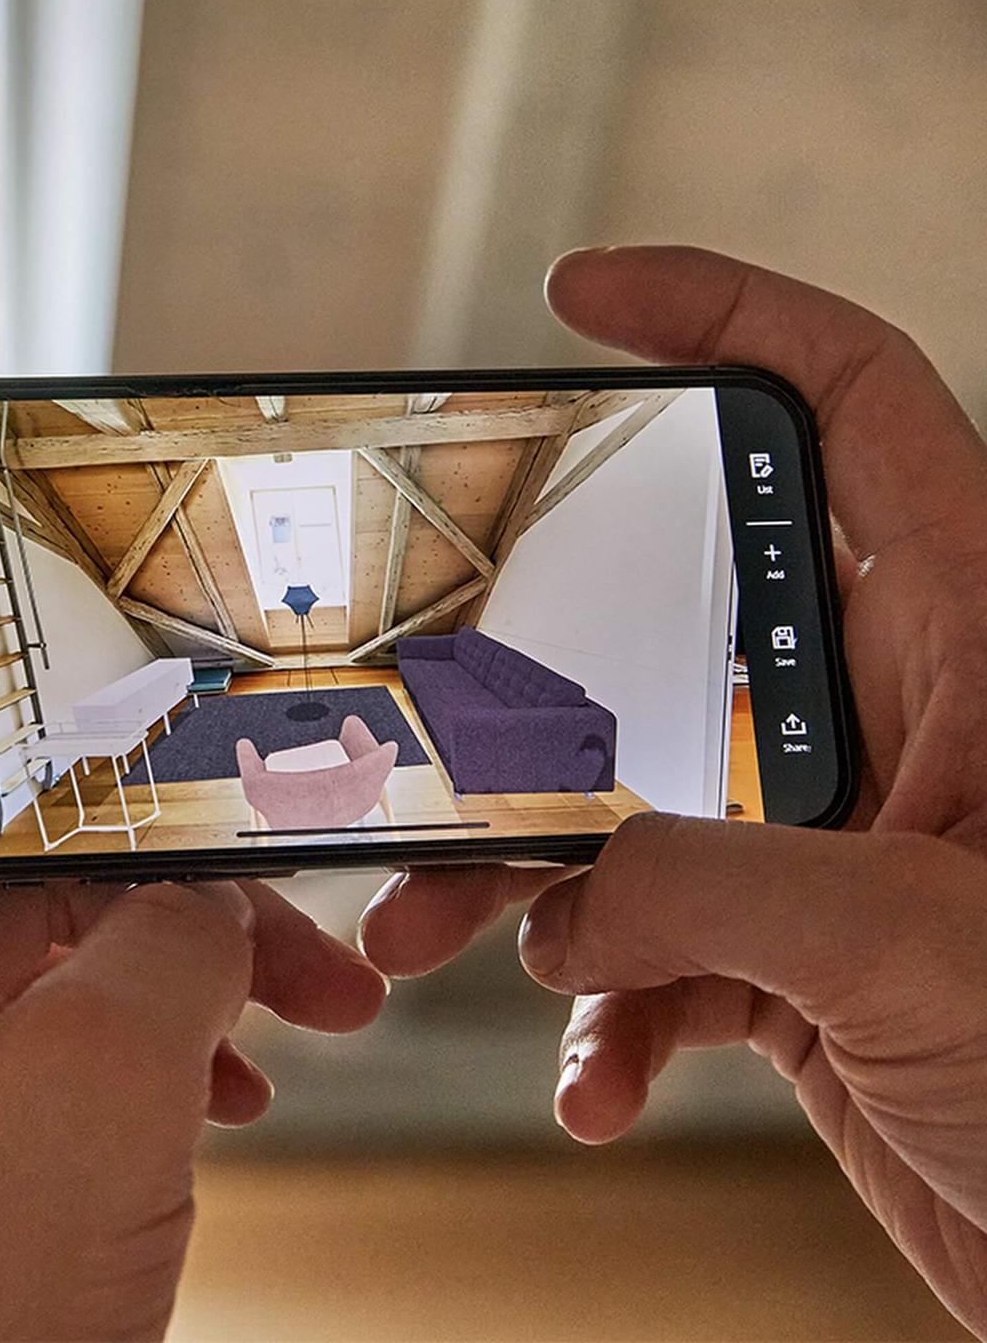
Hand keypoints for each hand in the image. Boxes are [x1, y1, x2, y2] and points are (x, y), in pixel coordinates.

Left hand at [0, 318, 386, 1339]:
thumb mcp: (90, 1112)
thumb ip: (164, 949)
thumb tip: (198, 899)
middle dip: (119, 768)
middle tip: (225, 765)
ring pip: (21, 881)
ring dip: (168, 917)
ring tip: (312, 986)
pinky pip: (26, 976)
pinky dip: (136, 994)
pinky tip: (243, 1055)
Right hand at [357, 246, 986, 1331]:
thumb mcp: (918, 948)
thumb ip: (712, 890)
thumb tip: (567, 896)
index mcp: (973, 647)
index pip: (853, 406)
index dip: (726, 317)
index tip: (590, 295)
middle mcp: (891, 723)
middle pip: (680, 617)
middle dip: (539, 667)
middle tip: (438, 687)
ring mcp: (830, 840)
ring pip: (635, 801)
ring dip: (531, 879)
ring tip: (445, 936)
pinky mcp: (792, 952)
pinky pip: (654, 944)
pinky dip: (603, 1008)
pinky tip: (595, 1076)